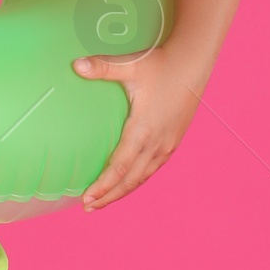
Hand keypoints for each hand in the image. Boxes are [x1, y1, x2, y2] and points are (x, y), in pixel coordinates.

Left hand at [73, 42, 203, 209]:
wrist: (193, 62)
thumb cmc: (161, 63)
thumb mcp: (131, 65)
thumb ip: (102, 67)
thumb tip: (75, 65)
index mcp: (143, 130)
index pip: (119, 168)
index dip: (102, 186)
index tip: (85, 198)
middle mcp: (157, 143)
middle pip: (129, 180)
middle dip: (108, 197)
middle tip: (87, 207)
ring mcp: (167, 144)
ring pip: (142, 177)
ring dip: (122, 191)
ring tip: (103, 200)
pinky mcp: (173, 141)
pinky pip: (153, 168)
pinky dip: (137, 179)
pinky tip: (128, 181)